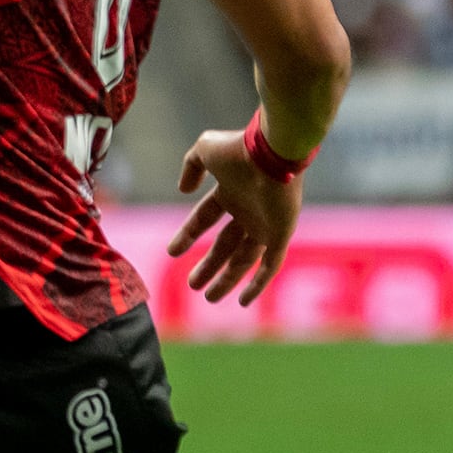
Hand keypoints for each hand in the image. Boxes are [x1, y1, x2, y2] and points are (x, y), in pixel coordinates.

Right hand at [167, 128, 300, 305]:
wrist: (274, 153)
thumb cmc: (238, 150)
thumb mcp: (204, 150)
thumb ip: (191, 166)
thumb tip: (183, 189)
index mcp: (230, 192)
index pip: (205, 218)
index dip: (188, 234)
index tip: (172, 252)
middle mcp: (247, 211)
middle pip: (225, 246)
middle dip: (209, 265)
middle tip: (192, 285)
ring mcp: (265, 225)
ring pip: (243, 260)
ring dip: (226, 279)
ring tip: (208, 297)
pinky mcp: (280, 235)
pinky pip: (269, 266)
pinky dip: (258, 284)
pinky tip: (245, 302)